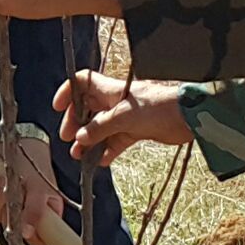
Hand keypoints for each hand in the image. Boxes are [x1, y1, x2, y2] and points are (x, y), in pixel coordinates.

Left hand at [0, 133, 62, 244]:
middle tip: (10, 193)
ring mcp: (12, 204)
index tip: (21, 227)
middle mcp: (30, 212)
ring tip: (3, 177)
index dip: (30, 236)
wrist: (20, 141)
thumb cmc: (35, 163)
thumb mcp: (39, 187)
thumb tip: (27, 234)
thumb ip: (36, 211)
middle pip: (15, 228)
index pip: (40, 240)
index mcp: (48, 215)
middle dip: (8, 210)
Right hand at [54, 70, 191, 166]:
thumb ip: (99, 128)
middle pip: (87, 108)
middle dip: (75, 123)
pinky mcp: (136, 130)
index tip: (57, 107)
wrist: (187, 116)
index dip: (67, 92)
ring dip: (89, 141)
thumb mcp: (123, 117)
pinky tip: (100, 161)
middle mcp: (116, 101)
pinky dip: (108, 150)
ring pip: (100, 128)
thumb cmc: (157, 106)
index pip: (82, 83)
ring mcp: (126, 116)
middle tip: (69, 138)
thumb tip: (79, 138)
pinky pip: (116, 140)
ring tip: (79, 156)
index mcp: (110, 90)